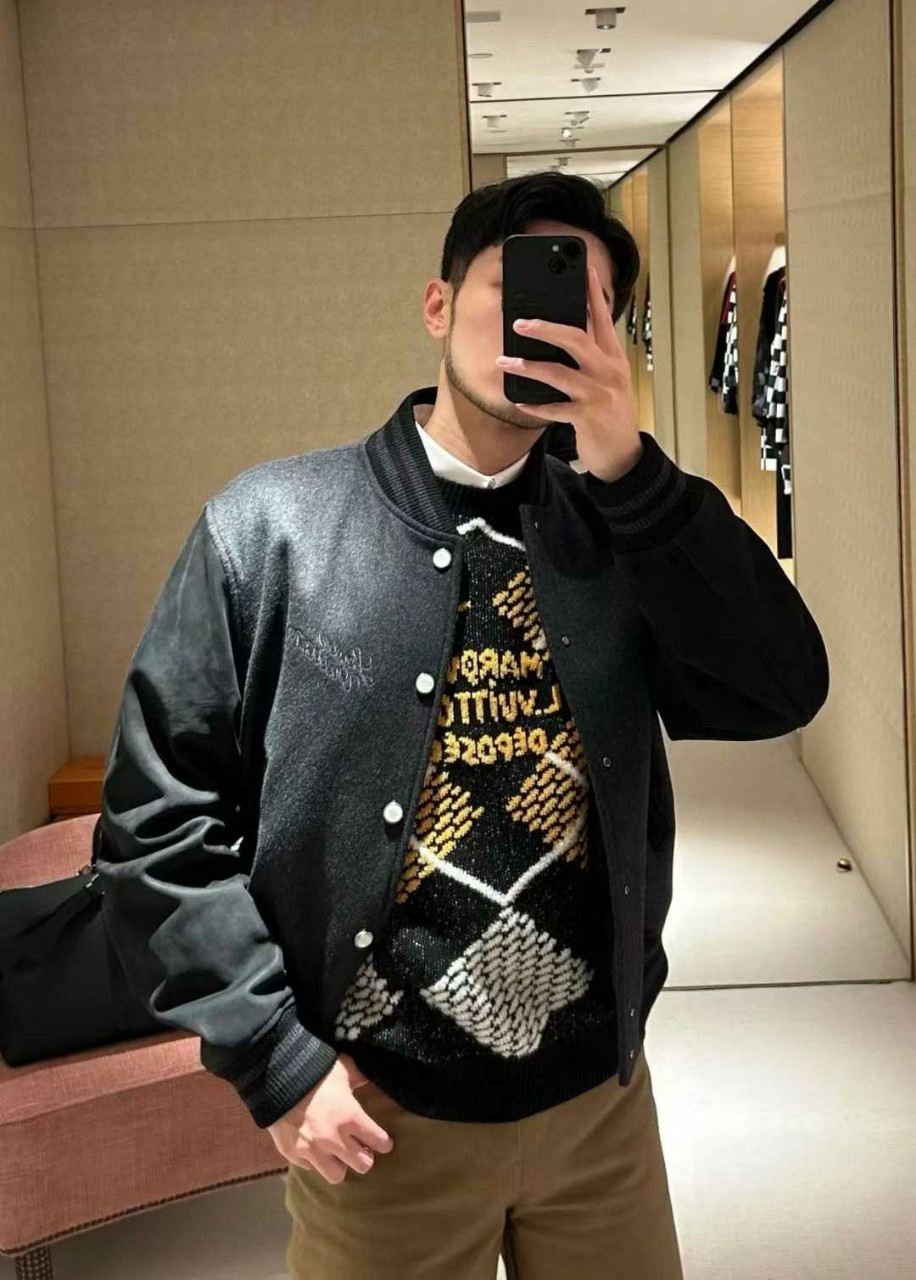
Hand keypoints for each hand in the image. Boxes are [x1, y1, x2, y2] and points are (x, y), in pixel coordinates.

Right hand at [267, 1051, 393, 1184]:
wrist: (276, 1078)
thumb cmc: (315, 1071)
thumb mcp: (342, 1068)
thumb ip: (359, 1076)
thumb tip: (369, 1079)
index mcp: (351, 1117)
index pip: (378, 1141)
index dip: (384, 1143)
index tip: (383, 1143)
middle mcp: (335, 1139)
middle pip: (362, 1165)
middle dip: (365, 1157)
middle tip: (361, 1149)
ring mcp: (313, 1150)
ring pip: (336, 1175)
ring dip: (340, 1165)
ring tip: (339, 1155)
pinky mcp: (294, 1154)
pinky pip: (310, 1168)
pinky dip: (315, 1161)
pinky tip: (315, 1149)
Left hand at [496, 264, 643, 482]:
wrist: (624, 454)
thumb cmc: (610, 413)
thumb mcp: (608, 380)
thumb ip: (591, 357)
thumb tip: (559, 334)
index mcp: (613, 357)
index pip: (603, 318)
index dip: (592, 293)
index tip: (583, 268)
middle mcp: (608, 371)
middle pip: (576, 339)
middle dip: (545, 328)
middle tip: (520, 322)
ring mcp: (598, 394)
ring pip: (558, 373)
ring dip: (527, 367)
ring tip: (504, 361)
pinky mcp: (587, 417)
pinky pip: (553, 409)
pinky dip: (534, 406)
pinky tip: (518, 402)